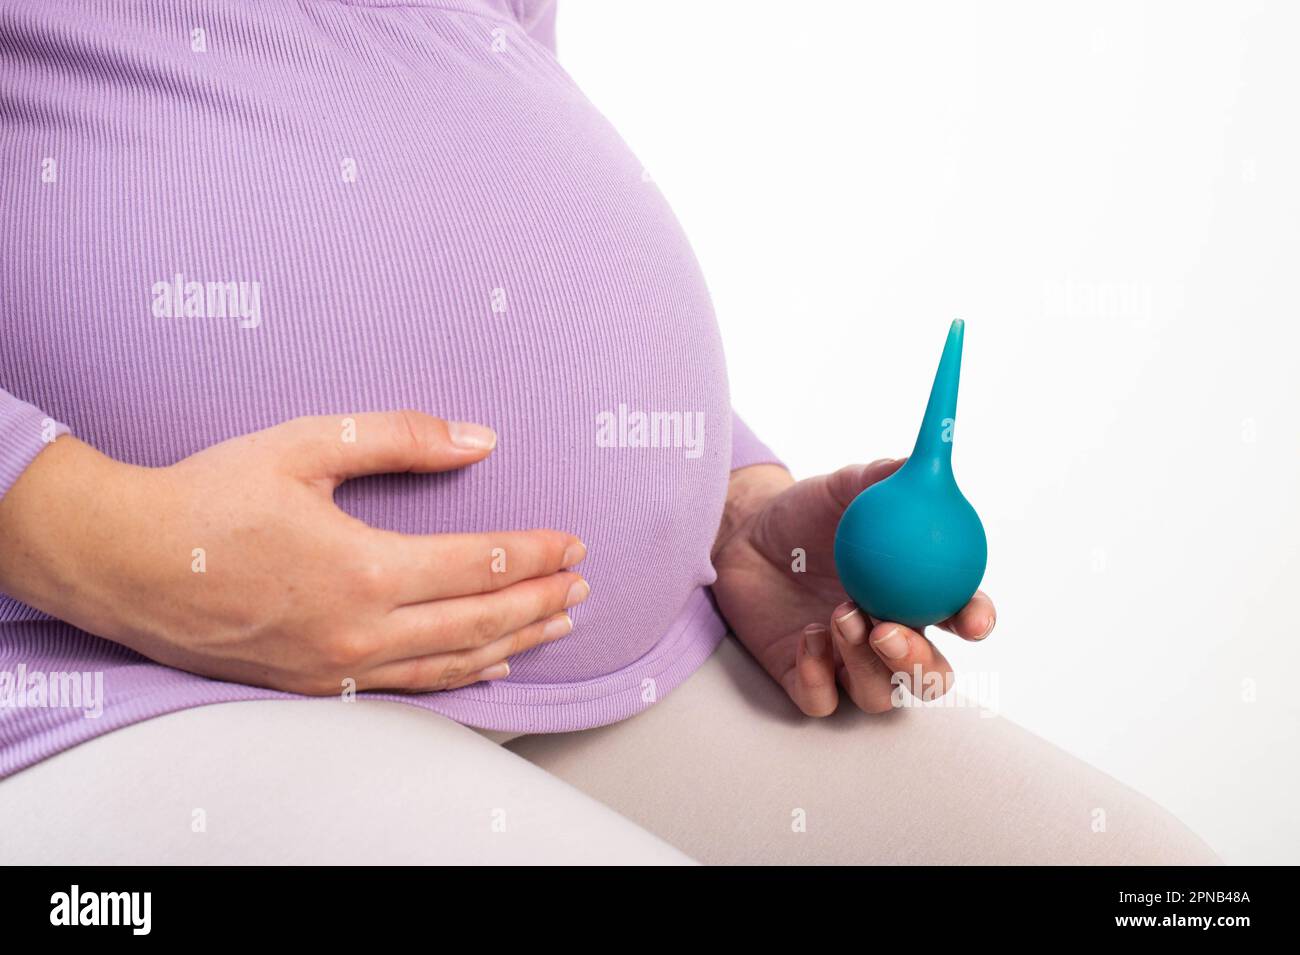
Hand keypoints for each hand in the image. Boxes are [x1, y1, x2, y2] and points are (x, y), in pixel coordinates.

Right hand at [0, 411, 589, 693]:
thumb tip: (479, 438)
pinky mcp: (317, 683)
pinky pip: (409, 685)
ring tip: (559, 624)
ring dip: (515, 641)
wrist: (127, 563)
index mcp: (366, 568)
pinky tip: (491, 666)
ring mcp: (339, 665)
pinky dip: (460, 675)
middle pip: (481, 620)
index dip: (536, 554)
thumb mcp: (306, 446)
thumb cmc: (213, 496)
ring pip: (453, 661)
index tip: (575, 543)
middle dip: (540, 601)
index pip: (481, 565)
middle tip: (584, 585)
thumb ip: (399, 438)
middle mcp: (361, 629)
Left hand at [710, 461, 995, 715]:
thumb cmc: (807, 512)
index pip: (962, 618)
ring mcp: (848, 664)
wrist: (746, 532)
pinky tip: (809, 637)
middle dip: (921, 665)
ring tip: (841, 614)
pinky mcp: (804, 678)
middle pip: (929, 676)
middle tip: (889, 631)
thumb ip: (886, 476)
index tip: (972, 618)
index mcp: (917, 595)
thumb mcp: (846, 487)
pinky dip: (818, 677)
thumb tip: (922, 461)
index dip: (975, 622)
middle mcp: (890, 637)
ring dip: (865, 663)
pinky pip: (821, 700)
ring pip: (878, 695)